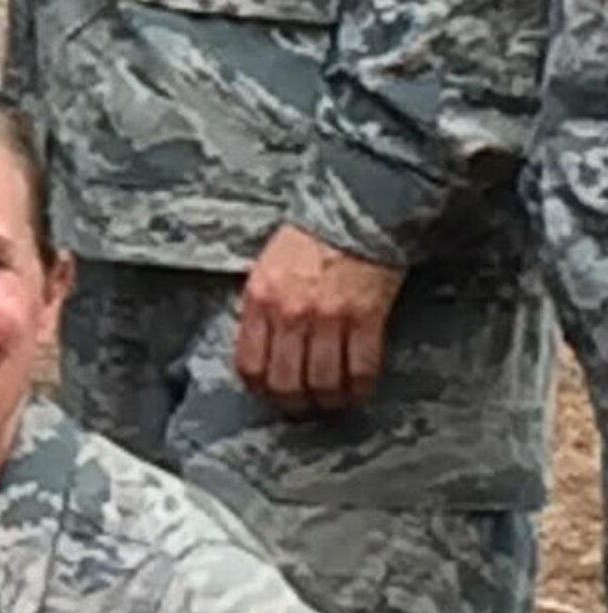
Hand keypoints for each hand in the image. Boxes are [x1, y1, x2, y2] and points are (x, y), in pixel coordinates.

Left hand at [236, 224, 404, 414]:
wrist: (357, 205)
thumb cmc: (312, 239)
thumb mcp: (269, 269)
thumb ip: (261, 310)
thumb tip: (261, 354)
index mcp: (261, 299)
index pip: (250, 367)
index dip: (262, 391)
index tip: (273, 395)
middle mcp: (291, 311)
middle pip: (286, 384)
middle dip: (296, 404)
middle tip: (305, 405)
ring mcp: (329, 315)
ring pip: (323, 383)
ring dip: (330, 401)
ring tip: (334, 399)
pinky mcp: (366, 315)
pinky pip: (361, 369)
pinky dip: (360, 387)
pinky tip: (360, 388)